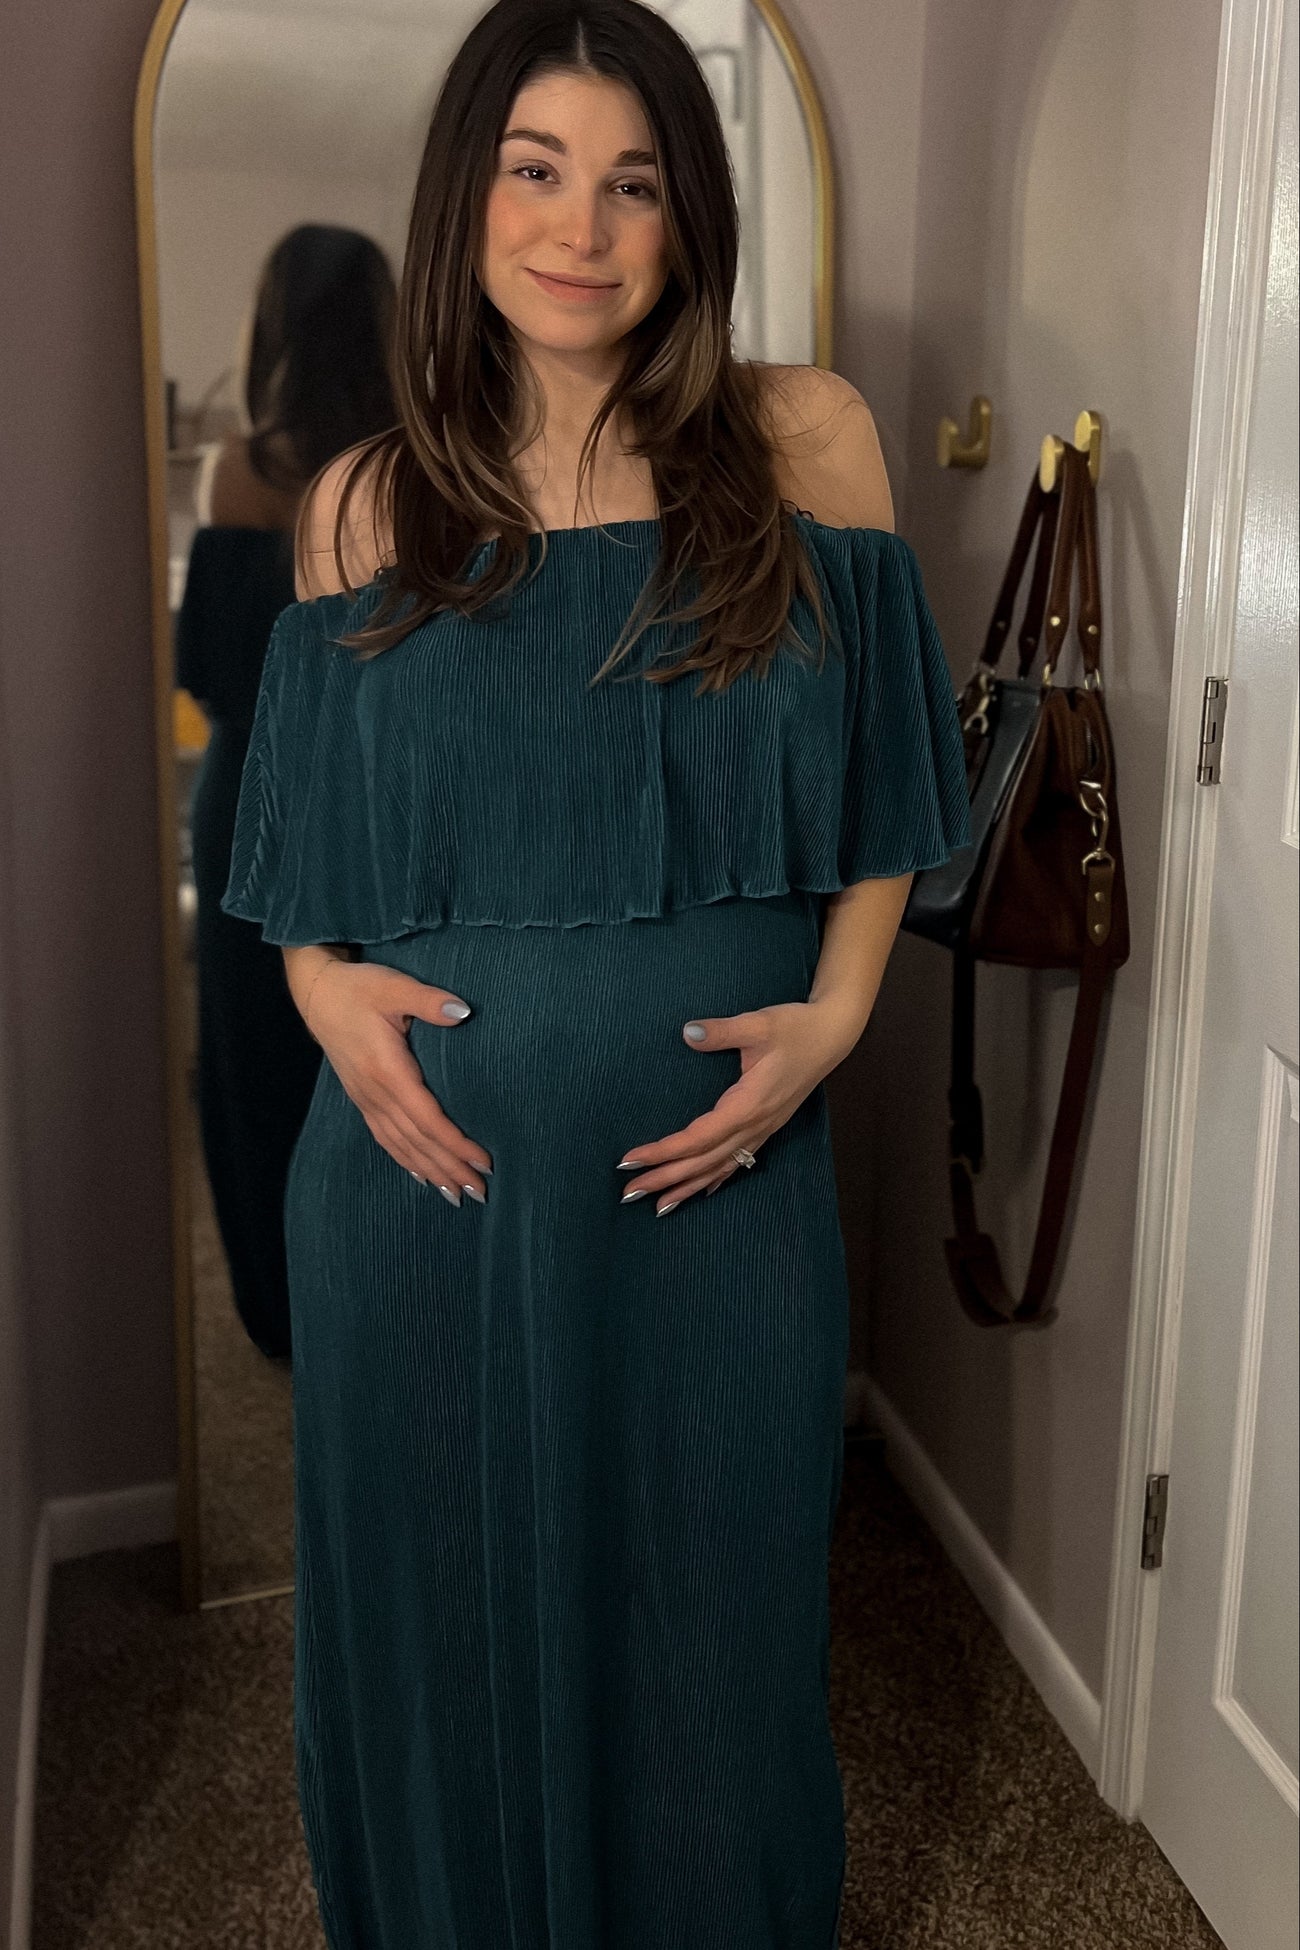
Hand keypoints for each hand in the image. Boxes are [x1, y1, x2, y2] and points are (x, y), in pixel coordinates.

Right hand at [303, 958, 492, 1205]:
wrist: (318, 994)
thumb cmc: (360, 988)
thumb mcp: (394, 986)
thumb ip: (428, 1000)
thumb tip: (463, 1011)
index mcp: (387, 1070)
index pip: (427, 1119)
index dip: (455, 1144)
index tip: (482, 1161)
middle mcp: (376, 1093)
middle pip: (417, 1141)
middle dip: (449, 1168)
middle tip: (479, 1193)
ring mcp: (366, 1100)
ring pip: (401, 1146)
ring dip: (430, 1172)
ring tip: (456, 1195)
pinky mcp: (362, 1099)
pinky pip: (385, 1139)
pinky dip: (405, 1161)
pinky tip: (421, 1177)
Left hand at [617, 1000, 859, 1215]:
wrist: (831, 1035)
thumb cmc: (795, 1028)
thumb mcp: (758, 1023)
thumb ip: (722, 1030)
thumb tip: (688, 1032)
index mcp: (749, 1104)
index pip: (698, 1137)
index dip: (665, 1151)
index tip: (633, 1159)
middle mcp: (755, 1125)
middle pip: (704, 1160)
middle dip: (666, 1178)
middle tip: (629, 1193)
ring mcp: (763, 1129)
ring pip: (720, 1167)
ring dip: (688, 1187)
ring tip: (658, 1207)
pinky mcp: (767, 1126)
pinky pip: (738, 1162)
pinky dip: (716, 1179)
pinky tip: (703, 1191)